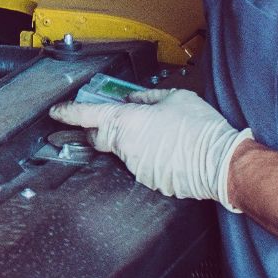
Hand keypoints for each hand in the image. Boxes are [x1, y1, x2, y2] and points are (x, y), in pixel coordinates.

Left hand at [49, 88, 251, 211]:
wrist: (221, 161)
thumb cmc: (200, 127)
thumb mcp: (175, 98)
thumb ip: (147, 97)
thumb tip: (133, 99)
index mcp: (126, 121)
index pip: (87, 116)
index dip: (68, 113)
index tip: (56, 112)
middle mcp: (125, 145)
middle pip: (99, 137)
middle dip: (100, 130)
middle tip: (116, 122)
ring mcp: (135, 166)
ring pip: (123, 152)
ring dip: (133, 143)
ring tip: (162, 136)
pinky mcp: (148, 180)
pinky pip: (141, 165)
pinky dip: (149, 157)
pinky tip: (168, 151)